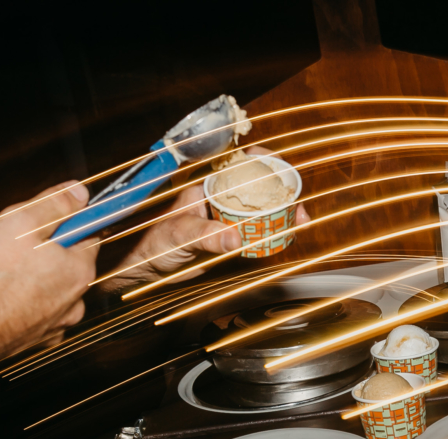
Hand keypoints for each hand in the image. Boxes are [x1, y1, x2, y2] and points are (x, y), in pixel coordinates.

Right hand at [0, 181, 99, 359]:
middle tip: (14, 244)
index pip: (88, 235)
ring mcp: (58, 323)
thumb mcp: (23, 221)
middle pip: (69, 262)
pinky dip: (25, 304)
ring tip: (4, 272)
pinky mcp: (37, 339)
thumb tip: (80, 193)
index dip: (66, 221)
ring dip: (35, 278)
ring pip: (53, 289)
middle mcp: (76, 300)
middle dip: (47, 250)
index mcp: (80, 269)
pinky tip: (3, 297)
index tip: (46, 217)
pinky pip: (37, 313)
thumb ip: (56, 204)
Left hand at [108, 146, 310, 286]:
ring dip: (284, 214)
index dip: (262, 159)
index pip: (239, 163)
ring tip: (301, 222)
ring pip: (262, 210)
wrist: (146, 270)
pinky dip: (275, 234)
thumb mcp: (181, 235)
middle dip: (283, 192)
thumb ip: (207, 236)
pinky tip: (288, 237)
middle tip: (299, 205)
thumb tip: (235, 238)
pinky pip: (258, 233)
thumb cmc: (154, 244)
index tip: (279, 165)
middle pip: (258, 187)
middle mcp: (220, 199)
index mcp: (206, 187)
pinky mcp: (231, 240)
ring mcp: (227, 219)